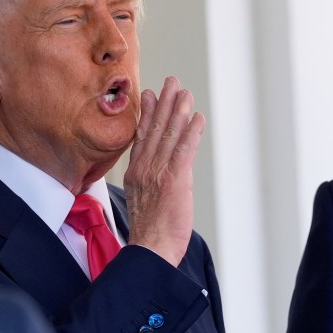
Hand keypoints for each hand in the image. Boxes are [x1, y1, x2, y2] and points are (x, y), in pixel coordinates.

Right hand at [124, 76, 205, 265]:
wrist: (149, 251)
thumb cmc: (149, 235)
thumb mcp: (142, 203)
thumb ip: (146, 184)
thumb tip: (151, 176)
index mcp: (135, 174)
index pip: (142, 137)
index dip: (147, 114)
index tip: (150, 94)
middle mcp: (145, 169)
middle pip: (155, 129)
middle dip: (164, 103)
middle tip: (171, 82)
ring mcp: (158, 173)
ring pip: (169, 135)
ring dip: (179, 111)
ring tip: (185, 92)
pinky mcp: (174, 180)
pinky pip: (184, 150)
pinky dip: (191, 132)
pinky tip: (197, 118)